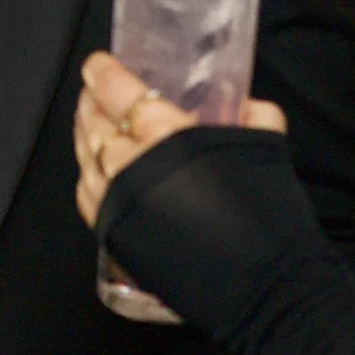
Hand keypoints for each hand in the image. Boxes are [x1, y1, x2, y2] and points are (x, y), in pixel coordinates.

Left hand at [74, 51, 285, 225]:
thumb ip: (255, 118)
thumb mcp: (267, 151)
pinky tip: (95, 169)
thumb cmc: (270, 223)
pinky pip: (89, 198)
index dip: (103, 75)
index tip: (98, 65)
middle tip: (94, 91)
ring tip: (92, 123)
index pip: (120, 94)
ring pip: (86, 161)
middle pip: (95, 126)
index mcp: (168, 138)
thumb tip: (248, 106)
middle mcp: (133, 169)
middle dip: (90, 104)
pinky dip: (88, 176)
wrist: (267, 289)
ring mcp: (120, 206)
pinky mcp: (118, 238)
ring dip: (85, 137)